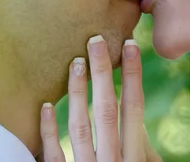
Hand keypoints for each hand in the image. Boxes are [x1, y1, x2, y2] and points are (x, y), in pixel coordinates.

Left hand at [38, 36, 161, 161]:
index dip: (133, 75)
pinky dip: (49, 131)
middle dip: (102, 73)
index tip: (130, 45)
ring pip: (80, 127)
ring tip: (76, 62)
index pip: (134, 108)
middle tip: (96, 40)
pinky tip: (46, 106)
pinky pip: (55, 156)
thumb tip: (136, 116)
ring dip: (77, 92)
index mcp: (134, 158)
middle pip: (107, 111)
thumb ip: (143, 147)